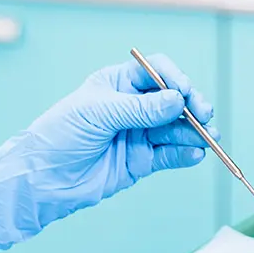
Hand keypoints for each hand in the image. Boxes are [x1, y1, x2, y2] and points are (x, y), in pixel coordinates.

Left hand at [0, 54, 214, 249]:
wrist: (44, 180)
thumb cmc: (60, 136)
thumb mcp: (97, 113)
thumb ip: (140, 109)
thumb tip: (177, 100)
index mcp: (119, 84)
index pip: (156, 72)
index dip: (173, 78)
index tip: (183, 91)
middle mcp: (134, 106)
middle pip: (174, 100)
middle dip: (192, 106)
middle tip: (204, 114)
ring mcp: (141, 133)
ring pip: (177, 128)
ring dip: (195, 132)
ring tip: (208, 138)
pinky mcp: (144, 160)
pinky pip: (171, 154)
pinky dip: (186, 154)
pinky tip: (195, 154)